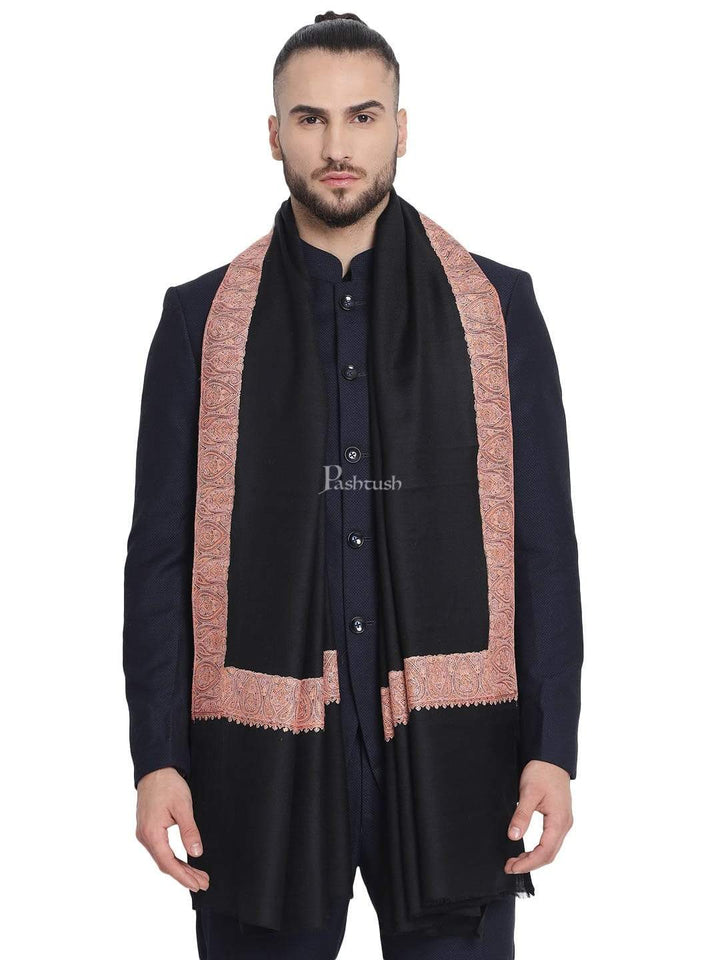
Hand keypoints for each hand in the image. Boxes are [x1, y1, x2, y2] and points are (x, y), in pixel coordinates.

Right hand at [135, 767, 209, 892]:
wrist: (155, 769)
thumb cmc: (168, 785)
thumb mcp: (183, 807)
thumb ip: (189, 831)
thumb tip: (196, 853)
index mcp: (152, 833)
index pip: (168, 863)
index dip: (183, 877)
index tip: (197, 885)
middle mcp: (145, 836)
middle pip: (165, 864)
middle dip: (184, 875)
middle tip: (203, 883)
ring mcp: (144, 833)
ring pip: (163, 858)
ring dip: (180, 868)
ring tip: (198, 876)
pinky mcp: (148, 829)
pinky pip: (160, 850)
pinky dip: (173, 859)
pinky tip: (184, 863)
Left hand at [504, 760, 573, 874]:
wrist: (552, 758)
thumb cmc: (541, 772)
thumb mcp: (528, 793)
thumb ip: (522, 815)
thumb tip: (513, 837)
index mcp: (559, 821)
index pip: (545, 852)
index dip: (528, 863)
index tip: (512, 867)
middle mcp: (565, 824)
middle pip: (549, 854)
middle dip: (530, 864)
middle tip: (509, 867)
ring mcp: (563, 822)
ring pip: (551, 849)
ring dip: (534, 858)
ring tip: (515, 861)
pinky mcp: (559, 818)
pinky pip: (551, 841)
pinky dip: (539, 849)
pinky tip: (526, 850)